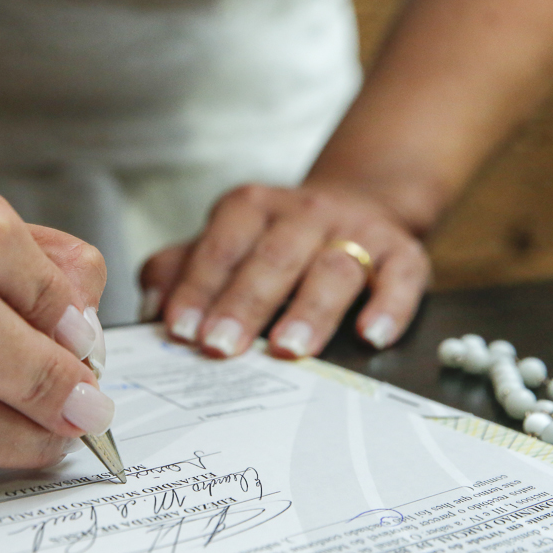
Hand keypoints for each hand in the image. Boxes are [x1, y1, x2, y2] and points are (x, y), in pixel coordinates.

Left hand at [139, 183, 429, 358]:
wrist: (359, 203)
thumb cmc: (277, 239)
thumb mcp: (224, 242)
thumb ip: (181, 269)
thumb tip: (150, 309)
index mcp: (251, 209)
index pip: (220, 247)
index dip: (198, 288)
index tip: (180, 329)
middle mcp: (303, 214)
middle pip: (273, 257)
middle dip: (244, 303)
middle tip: (220, 346)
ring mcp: (355, 232)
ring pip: (333, 268)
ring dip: (309, 310)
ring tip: (288, 349)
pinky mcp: (402, 253)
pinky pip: (400, 277)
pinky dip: (389, 307)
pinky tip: (372, 336)